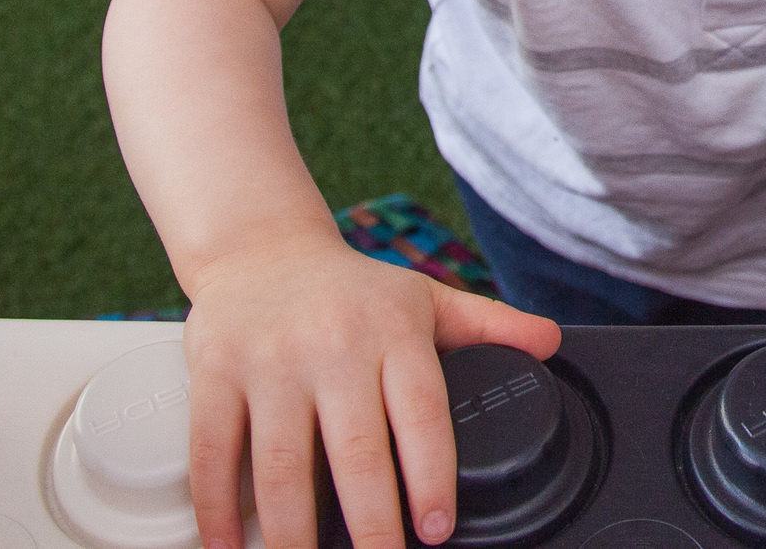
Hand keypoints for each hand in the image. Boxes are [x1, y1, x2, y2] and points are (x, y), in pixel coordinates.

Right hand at [180, 230, 560, 548]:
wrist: (262, 248)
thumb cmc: (351, 291)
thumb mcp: (425, 298)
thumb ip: (489, 326)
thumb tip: (552, 343)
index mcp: (393, 331)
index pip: (421, 415)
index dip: (431, 479)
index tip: (436, 530)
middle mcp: (333, 345)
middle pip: (354, 454)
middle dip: (370, 526)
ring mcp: (270, 360)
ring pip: (281, 466)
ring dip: (293, 536)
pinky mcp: (214, 371)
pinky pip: (213, 450)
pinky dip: (218, 508)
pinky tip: (229, 546)